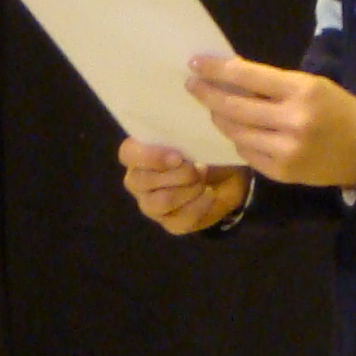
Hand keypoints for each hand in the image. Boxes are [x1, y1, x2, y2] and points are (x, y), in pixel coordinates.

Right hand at [119, 138, 248, 234]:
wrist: (227, 179)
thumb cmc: (204, 151)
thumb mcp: (196, 136)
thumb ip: (183, 133)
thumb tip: (182, 131)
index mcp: (140, 154)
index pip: (128, 154)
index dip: (149, 156)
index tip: (177, 156)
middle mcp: (138, 181)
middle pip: (142, 181)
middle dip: (177, 174)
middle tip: (198, 168)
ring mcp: (151, 205)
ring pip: (160, 202)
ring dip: (189, 190)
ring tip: (203, 181)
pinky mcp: (170, 224)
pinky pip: (180, 219)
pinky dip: (200, 205)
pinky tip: (209, 194)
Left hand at [186, 54, 355, 188]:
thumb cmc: (334, 108)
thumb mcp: (309, 85)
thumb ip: (271, 82)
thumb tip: (229, 73)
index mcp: (301, 91)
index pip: (247, 76)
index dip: (217, 69)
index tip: (196, 63)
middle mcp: (292, 121)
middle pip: (235, 107)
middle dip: (208, 95)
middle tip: (192, 85)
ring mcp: (286, 151)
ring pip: (237, 132)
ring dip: (220, 119)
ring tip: (213, 109)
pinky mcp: (282, 173)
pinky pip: (247, 154)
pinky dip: (239, 140)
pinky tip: (237, 131)